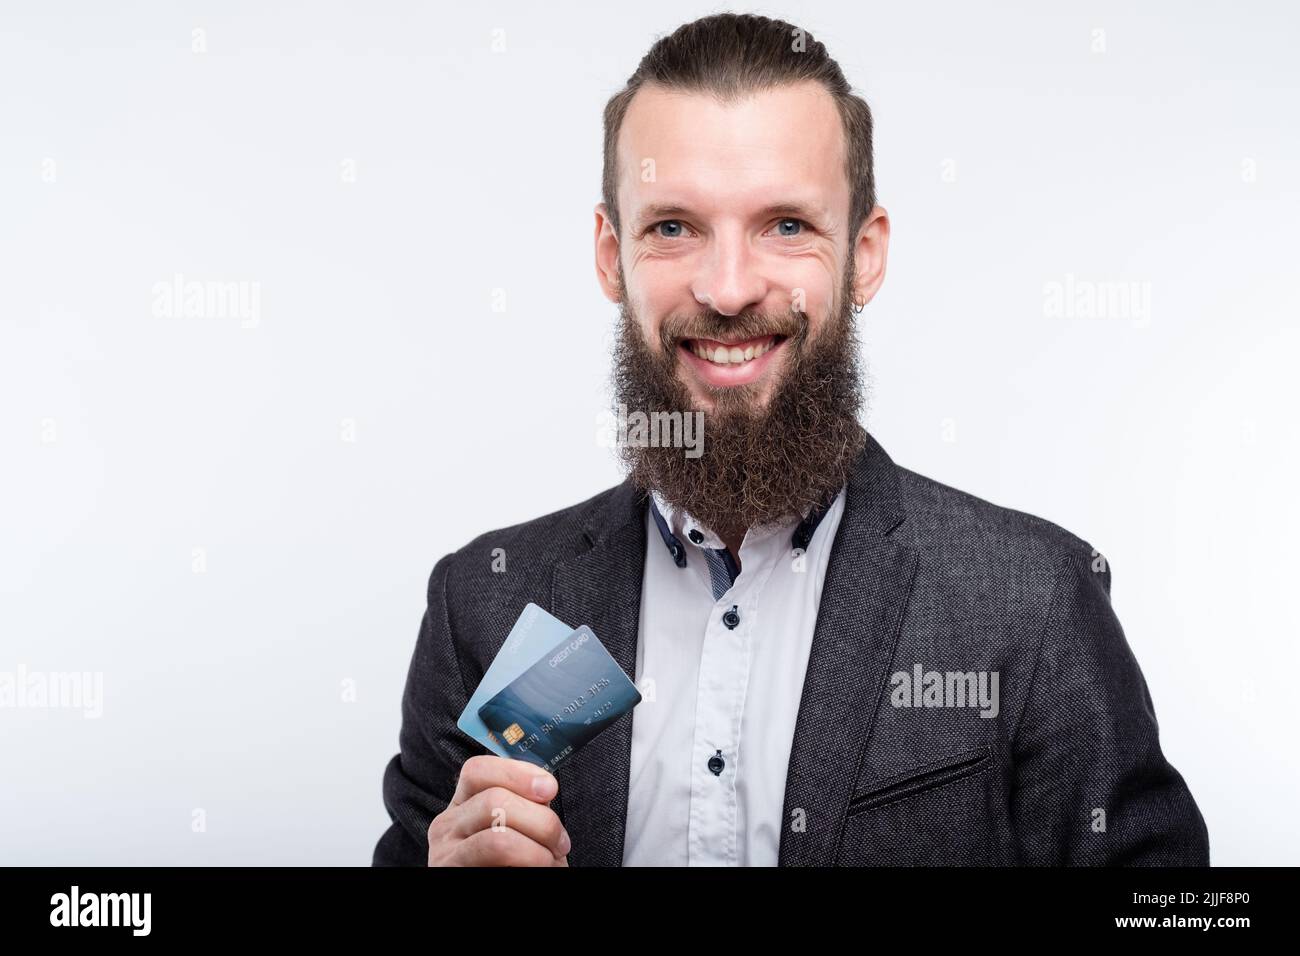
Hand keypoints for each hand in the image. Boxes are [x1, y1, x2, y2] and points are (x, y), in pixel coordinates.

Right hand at [427, 755, 569, 865]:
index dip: (517, 773)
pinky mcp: (452, 875)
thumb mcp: (519, 827)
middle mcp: (447, 825)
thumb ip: (526, 805)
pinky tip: (534, 870)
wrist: (509, 894)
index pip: (478, 770)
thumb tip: (543, 786)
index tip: (549, 788)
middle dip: (540, 821)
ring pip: (498, 839)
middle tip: (559, 843)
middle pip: (494, 800)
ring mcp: (446, 854)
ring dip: (536, 851)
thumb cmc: (517, 862)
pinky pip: (498, 862)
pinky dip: (528, 864)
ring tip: (549, 861)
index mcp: (463, 805)